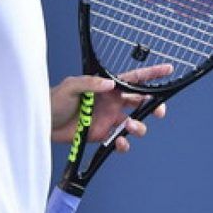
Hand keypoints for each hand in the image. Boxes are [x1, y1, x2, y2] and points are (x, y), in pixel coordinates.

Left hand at [51, 64, 172, 152]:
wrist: (43, 123)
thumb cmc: (54, 99)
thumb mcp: (71, 86)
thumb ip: (90, 83)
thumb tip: (109, 84)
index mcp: (107, 87)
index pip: (134, 79)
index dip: (152, 74)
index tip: (169, 69)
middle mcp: (112, 102)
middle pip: (141, 102)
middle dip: (154, 106)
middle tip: (159, 111)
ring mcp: (109, 119)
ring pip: (135, 122)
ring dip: (139, 126)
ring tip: (129, 127)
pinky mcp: (103, 136)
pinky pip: (121, 141)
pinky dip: (125, 144)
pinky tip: (120, 143)